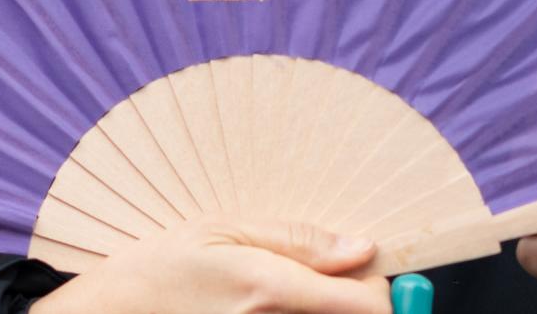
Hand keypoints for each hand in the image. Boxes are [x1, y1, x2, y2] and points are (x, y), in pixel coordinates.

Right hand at [33, 217, 390, 313]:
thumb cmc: (157, 270)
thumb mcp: (221, 231)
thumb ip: (295, 240)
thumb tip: (361, 249)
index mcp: (269, 290)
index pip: (370, 306)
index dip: (379, 289)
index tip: (364, 274)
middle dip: (352, 302)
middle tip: (322, 283)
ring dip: (324, 313)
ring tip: (277, 297)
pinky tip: (262, 311)